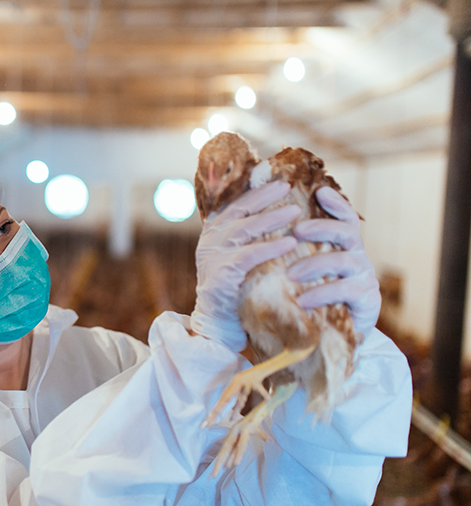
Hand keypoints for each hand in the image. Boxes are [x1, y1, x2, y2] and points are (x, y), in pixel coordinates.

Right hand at [191, 181, 299, 350]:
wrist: (219, 325)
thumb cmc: (237, 290)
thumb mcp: (240, 259)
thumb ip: (250, 239)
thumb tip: (281, 215)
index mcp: (214, 234)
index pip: (235, 204)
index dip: (255, 191)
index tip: (278, 180)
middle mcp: (210, 241)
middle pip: (239, 210)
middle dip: (264, 196)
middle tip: (288, 186)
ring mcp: (213, 256)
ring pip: (244, 228)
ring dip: (271, 218)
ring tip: (296, 211)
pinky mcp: (221, 273)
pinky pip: (249, 254)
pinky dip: (271, 247)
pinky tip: (290, 242)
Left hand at [289, 187, 379, 338]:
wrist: (330, 337)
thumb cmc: (311, 298)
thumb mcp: (303, 273)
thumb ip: (294, 253)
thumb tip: (261, 231)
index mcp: (343, 247)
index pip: (345, 219)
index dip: (336, 204)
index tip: (321, 192)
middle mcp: (357, 257)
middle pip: (347, 232)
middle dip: (322, 227)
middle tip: (297, 230)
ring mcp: (363, 277)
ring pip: (345, 260)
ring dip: (316, 264)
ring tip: (291, 274)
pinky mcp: (366, 300)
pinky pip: (346, 291)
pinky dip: (322, 293)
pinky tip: (302, 300)